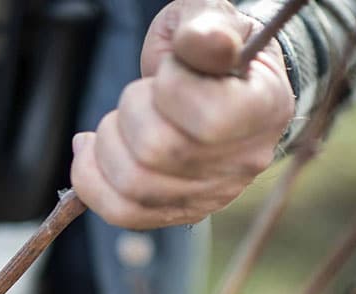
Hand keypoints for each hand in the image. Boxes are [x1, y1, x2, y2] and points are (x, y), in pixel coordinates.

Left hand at [70, 0, 293, 228]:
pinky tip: (90, 149)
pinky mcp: (176, 212)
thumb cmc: (210, 50)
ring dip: (107, 144)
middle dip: (129, 112)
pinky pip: (121, 212)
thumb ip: (206, 26)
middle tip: (139, 93)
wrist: (217, 87)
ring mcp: (210, 194)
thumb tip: (205, 43)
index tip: (171, 69)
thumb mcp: (211, 18)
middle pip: (158, 152)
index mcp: (265, 109)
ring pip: (133, 185)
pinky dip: (90, 179)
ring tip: (117, 121)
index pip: (210, 118)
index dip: (171, 86)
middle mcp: (243, 162)